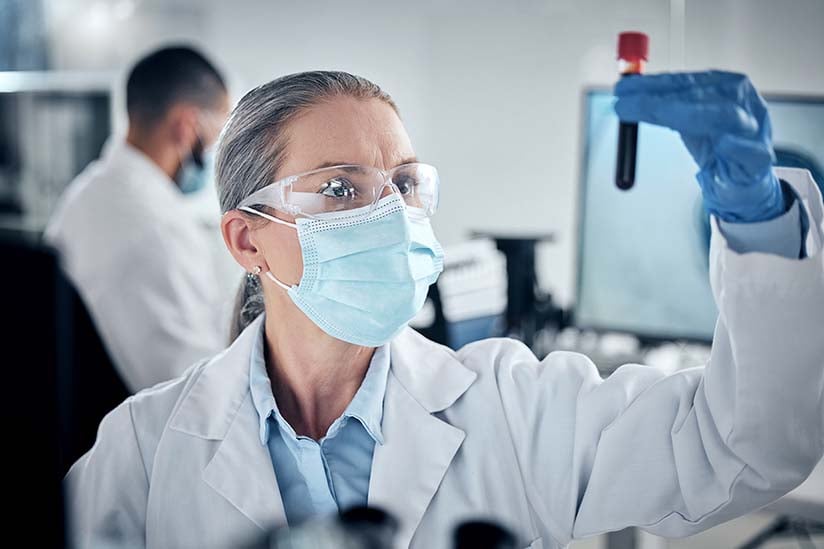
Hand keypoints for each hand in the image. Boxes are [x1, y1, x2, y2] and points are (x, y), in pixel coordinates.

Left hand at [614, 70, 785, 222]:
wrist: (740, 181)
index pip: (688, 81)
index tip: (624, 89)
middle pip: (703, 95)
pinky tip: (724, 144)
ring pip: (727, 116)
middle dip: (662, 99)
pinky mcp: (758, 161)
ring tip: (658, 113)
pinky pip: (751, 153)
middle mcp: (743, 104)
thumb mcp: (685, 120)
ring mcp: (754, 131)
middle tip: (627, 103)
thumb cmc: (714, 144)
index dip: (654, 84)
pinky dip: (737, 147)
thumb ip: (661, 106)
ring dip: (690, 113)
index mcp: (726, 88)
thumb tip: (624, 92)